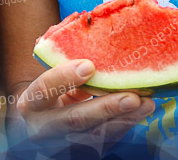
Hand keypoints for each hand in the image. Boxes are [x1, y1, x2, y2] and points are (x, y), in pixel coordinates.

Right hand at [8, 59, 156, 157]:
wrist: (34, 131)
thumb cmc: (45, 97)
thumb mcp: (47, 83)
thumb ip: (63, 66)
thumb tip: (90, 30)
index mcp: (31, 104)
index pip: (44, 90)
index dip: (65, 77)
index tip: (89, 65)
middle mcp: (43, 128)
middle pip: (76, 120)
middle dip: (106, 108)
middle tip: (132, 97)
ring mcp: (62, 145)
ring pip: (96, 135)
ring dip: (125, 119)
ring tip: (147, 103)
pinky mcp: (80, 153)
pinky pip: (106, 141)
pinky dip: (125, 125)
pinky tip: (141, 111)